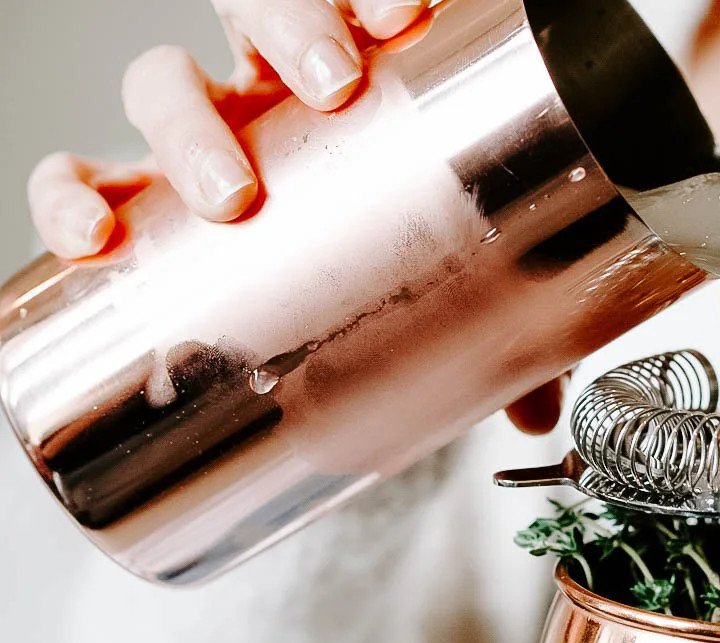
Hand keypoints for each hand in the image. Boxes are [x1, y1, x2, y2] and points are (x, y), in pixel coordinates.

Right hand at [26, 0, 562, 435]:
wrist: (313, 332)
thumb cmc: (380, 283)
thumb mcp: (449, 300)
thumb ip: (496, 334)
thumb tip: (534, 409)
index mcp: (349, 95)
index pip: (345, 8)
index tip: (404, 16)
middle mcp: (267, 101)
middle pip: (249, 11)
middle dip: (286, 28)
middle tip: (335, 87)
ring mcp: (199, 142)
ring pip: (161, 80)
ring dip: (184, 120)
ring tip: (232, 194)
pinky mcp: (131, 200)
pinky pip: (76, 177)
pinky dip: (69, 195)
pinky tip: (92, 237)